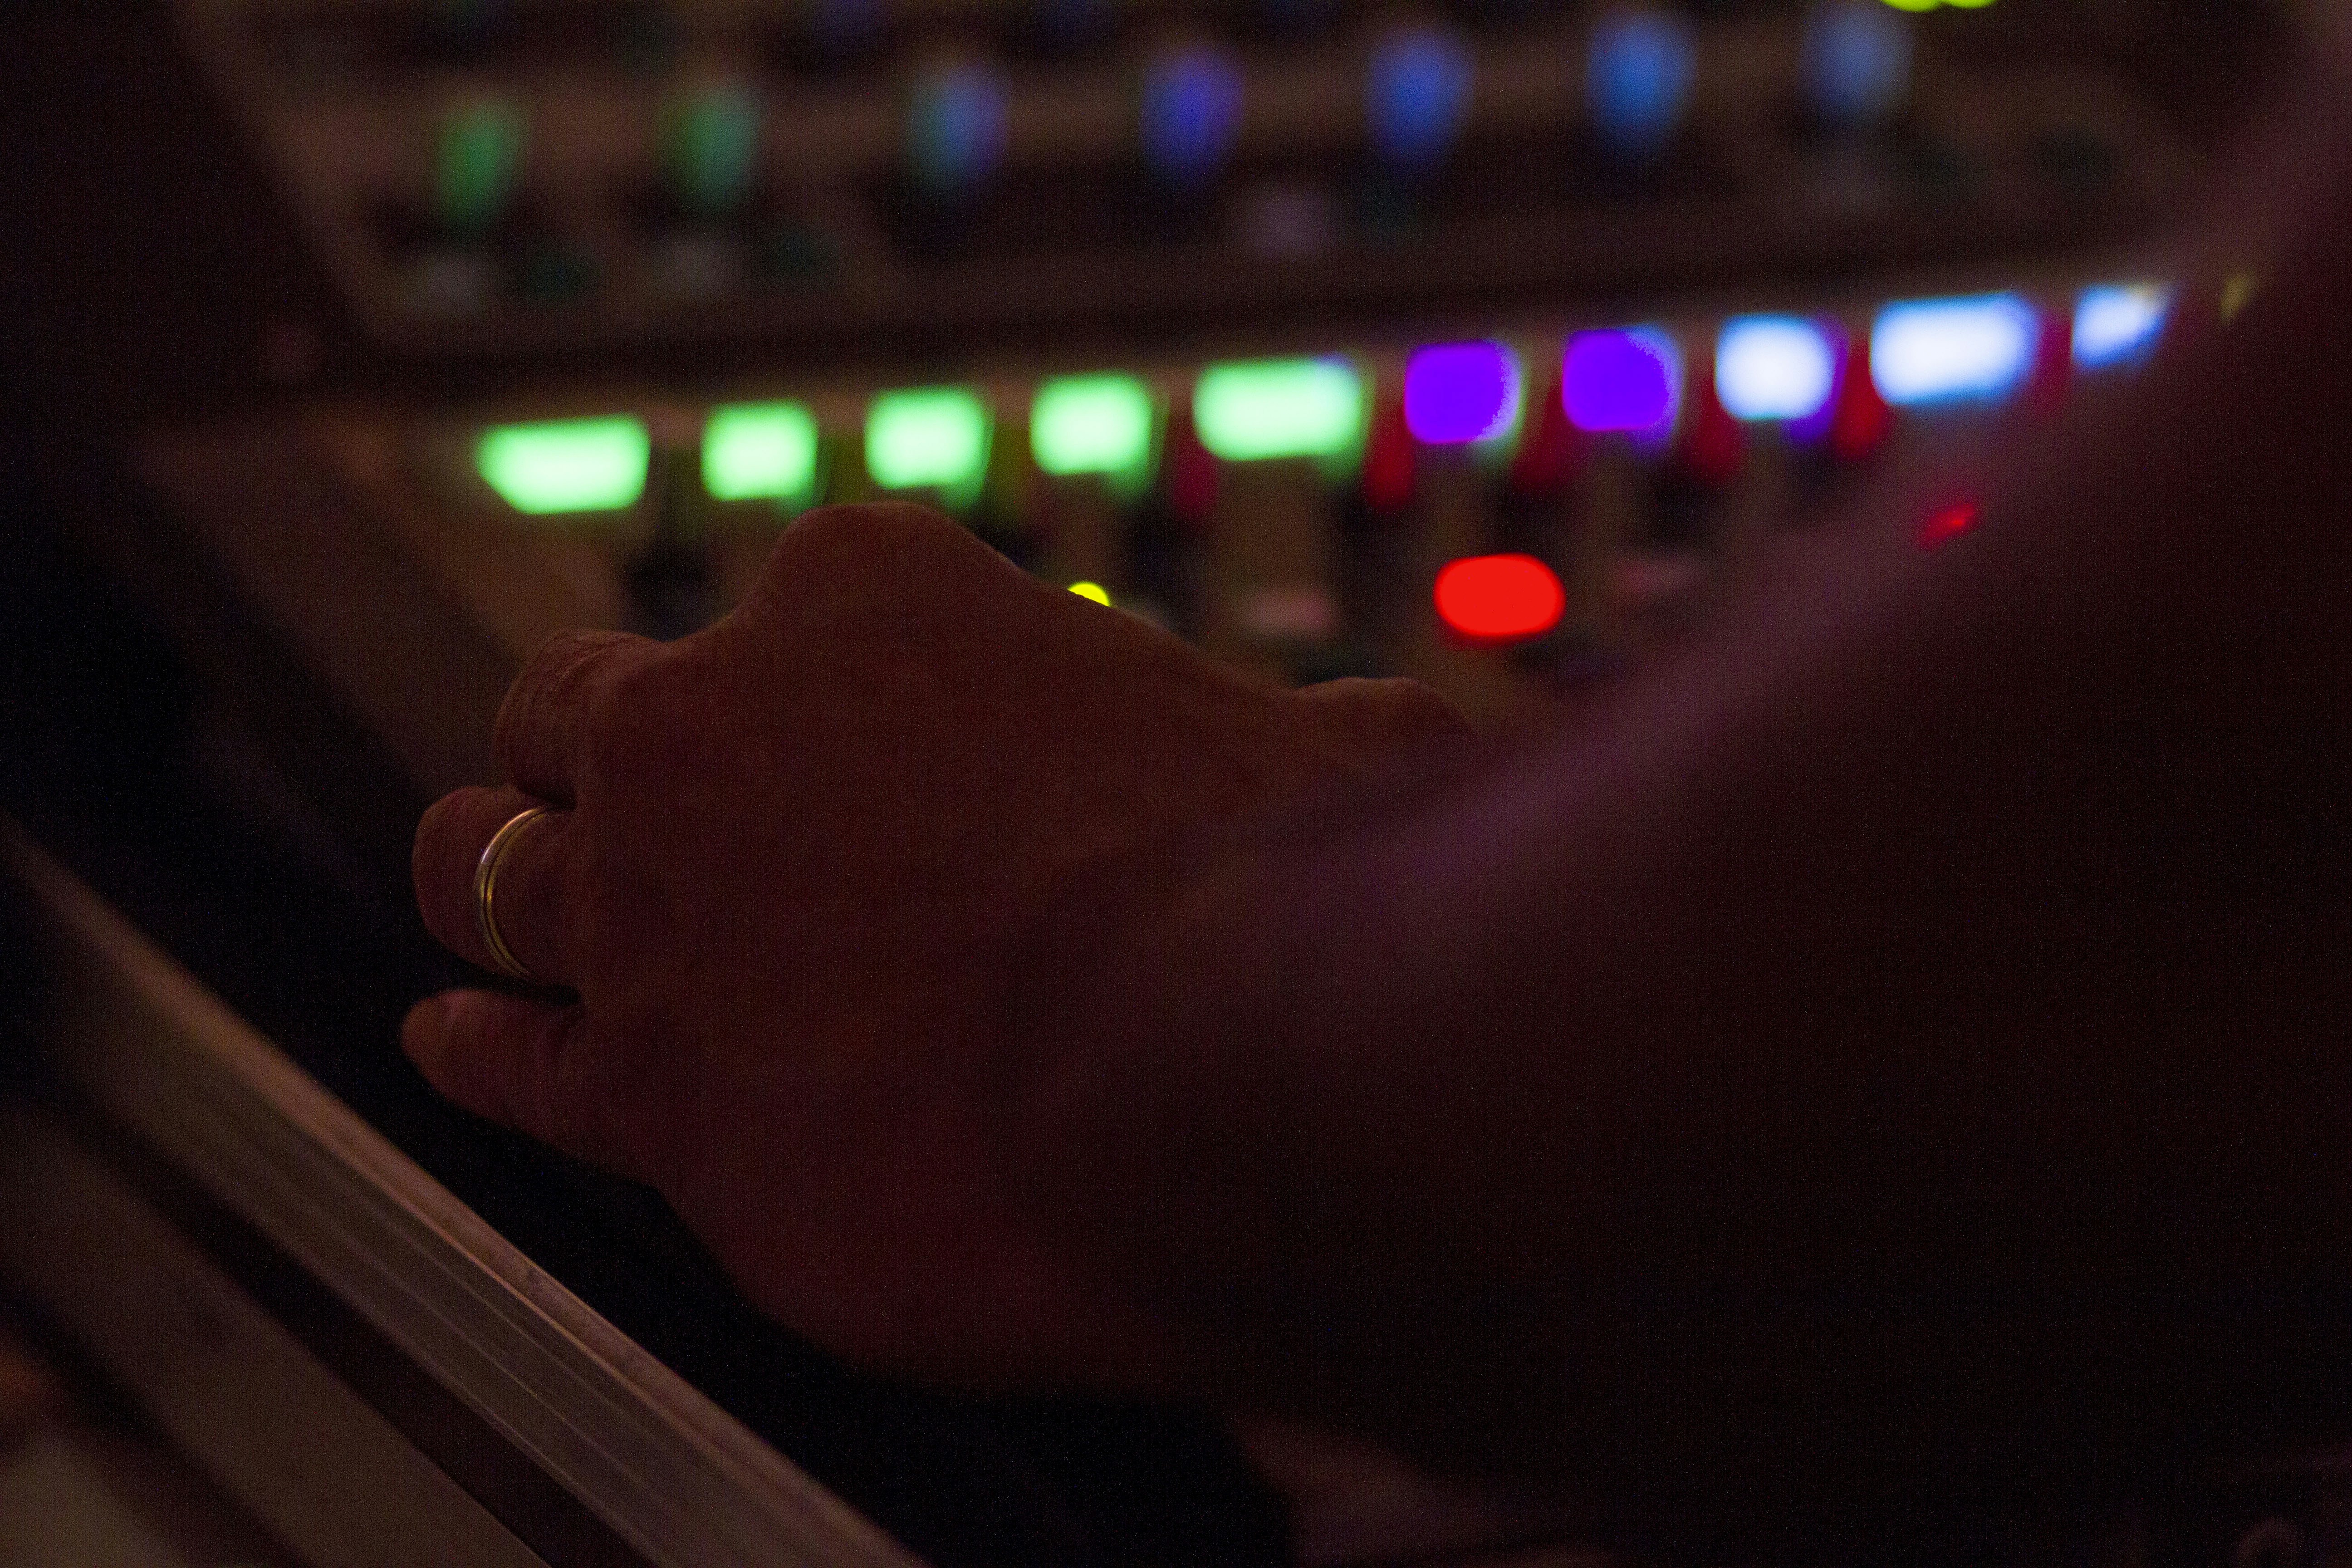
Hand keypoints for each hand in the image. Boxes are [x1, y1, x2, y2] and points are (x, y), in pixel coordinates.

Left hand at [404, 503, 1465, 1388]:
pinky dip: (476, 1043)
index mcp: (868, 587)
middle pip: (571, 718)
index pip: (772, 613)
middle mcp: (716, 719)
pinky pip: (500, 1052)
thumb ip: (1313, 728)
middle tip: (628, 821)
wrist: (1214, 1065)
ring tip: (489, 907)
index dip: (784, 696)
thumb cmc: (1277, 889)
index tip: (816, 757)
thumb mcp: (1323, 746)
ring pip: (482, 866)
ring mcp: (652, 903)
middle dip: (591, 768)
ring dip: (490, 884)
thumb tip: (1398, 739)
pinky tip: (457, 1043)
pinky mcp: (637, 1084)